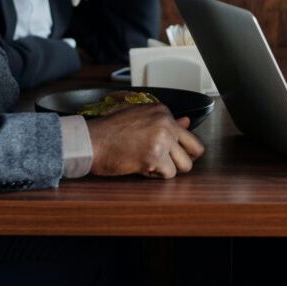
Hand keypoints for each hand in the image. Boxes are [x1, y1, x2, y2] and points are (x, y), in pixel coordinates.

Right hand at [85, 104, 204, 178]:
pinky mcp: (154, 157)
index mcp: (162, 111)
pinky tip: (141, 168)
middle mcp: (166, 122)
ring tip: (149, 164)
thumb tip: (187, 122)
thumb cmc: (110, 132)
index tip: (168, 152)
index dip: (180, 149)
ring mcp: (161, 139)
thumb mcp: (139, 119)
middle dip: (182, 160)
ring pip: (184, 165)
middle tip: (165, 164)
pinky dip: (155, 176)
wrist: (91, 141)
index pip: (188, 134)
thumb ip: (166, 122)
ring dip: (168, 169)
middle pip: (196, 150)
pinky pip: (168, 174)